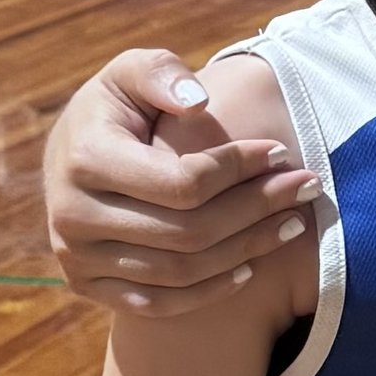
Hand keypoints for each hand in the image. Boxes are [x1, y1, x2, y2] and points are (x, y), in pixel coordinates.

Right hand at [43, 50, 317, 311]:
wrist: (69, 157)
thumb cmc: (117, 108)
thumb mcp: (131, 72)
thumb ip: (162, 73)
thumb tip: (198, 101)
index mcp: (84, 159)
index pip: (182, 182)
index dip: (239, 170)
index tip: (281, 152)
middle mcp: (72, 216)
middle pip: (188, 231)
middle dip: (257, 209)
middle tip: (306, 188)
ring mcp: (78, 259)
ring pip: (180, 271)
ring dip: (246, 250)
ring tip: (292, 224)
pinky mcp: (88, 287)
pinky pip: (159, 304)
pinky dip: (210, 291)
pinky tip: (250, 267)